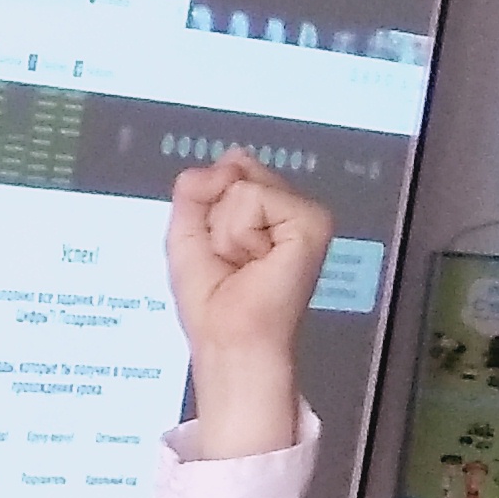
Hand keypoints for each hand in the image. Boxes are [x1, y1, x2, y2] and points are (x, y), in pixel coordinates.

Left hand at [163, 149, 331, 460]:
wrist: (229, 338)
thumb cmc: (212, 301)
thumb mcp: (186, 232)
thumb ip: (195, 187)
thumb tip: (228, 160)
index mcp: (267, 211)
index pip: (229, 169)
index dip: (207, 209)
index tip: (219, 250)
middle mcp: (289, 209)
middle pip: (234, 172)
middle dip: (214, 220)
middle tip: (230, 259)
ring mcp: (305, 214)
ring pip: (240, 186)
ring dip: (226, 232)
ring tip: (243, 263)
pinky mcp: (312, 222)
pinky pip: (253, 198)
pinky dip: (240, 234)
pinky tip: (257, 261)